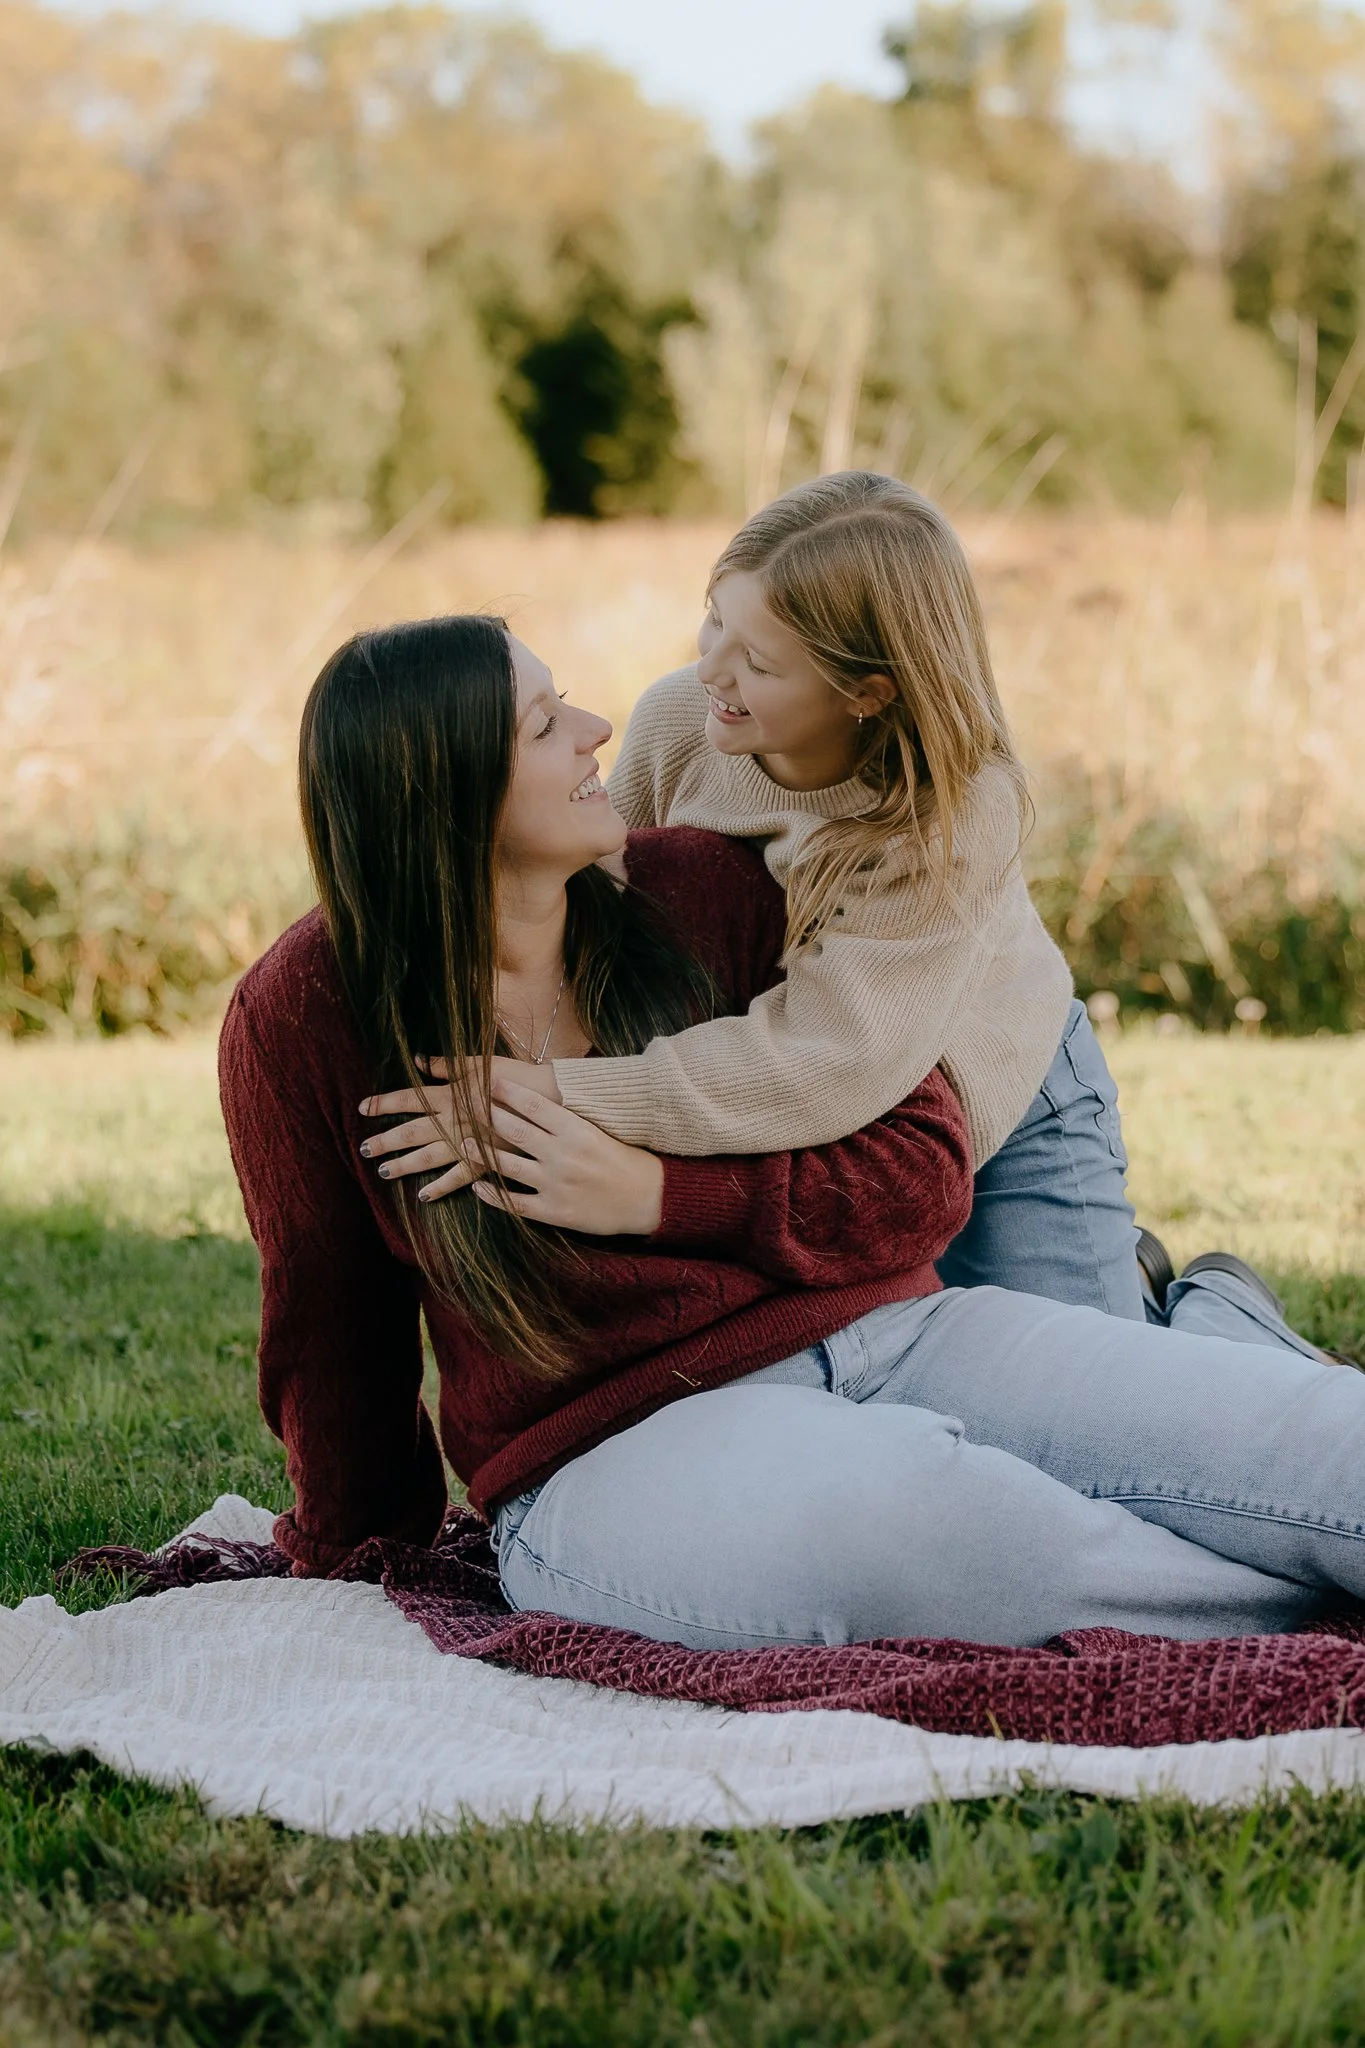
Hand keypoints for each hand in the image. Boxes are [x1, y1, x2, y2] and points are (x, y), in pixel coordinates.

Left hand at [359, 1057, 562, 1200]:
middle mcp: (452, 1121)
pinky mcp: (485, 1160)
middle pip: (411, 1132)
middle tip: (364, 1149)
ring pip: (428, 1157)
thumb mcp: (478, 1063)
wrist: (548, 1100)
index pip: (409, 1099)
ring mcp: (467, 1143)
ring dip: (404, 1165)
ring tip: (384, 1171)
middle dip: (386, 1141)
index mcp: (450, 1095)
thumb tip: (416, 1060)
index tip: (363, 1108)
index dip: (384, 1103)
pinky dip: (440, 1187)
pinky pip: (457, 1177)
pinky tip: (424, 1195)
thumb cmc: (515, 1077)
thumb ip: (445, 1065)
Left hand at [469, 1079, 662, 1235]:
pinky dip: (493, 1195)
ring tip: (462, 1142)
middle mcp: (563, 1154)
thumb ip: (567, 1118)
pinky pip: (515, 1202)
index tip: (487, 1082)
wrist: (649, 1197)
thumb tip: (536, 1097)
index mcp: (576, 1129)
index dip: (506, 1091)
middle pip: (514, 1130)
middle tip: (464, 1105)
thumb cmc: (623, 1159)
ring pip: (507, 1165)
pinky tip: (478, 1187)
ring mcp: (556, 1183)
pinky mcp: (554, 1211)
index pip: (533, 1104)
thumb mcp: (597, 1130)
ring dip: (480, 1153)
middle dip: (485, 1115)